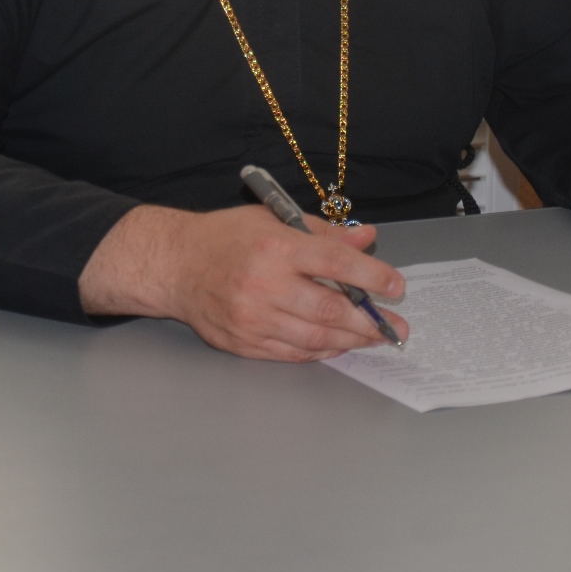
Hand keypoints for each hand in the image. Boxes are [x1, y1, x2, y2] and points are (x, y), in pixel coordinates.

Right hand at [78, 204, 408, 360]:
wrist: (174, 266)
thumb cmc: (225, 237)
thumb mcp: (274, 218)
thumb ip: (324, 232)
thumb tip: (367, 238)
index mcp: (275, 245)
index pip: (336, 262)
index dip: (372, 276)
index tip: (396, 286)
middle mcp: (264, 283)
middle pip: (330, 309)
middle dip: (370, 321)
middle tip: (396, 325)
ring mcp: (252, 318)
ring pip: (315, 338)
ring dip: (351, 341)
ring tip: (374, 337)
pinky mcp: (243, 342)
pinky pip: (293, 353)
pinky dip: (321, 352)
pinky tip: (339, 345)